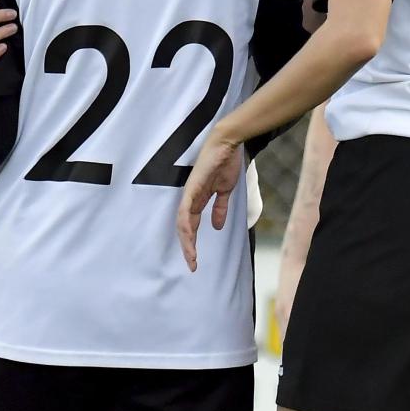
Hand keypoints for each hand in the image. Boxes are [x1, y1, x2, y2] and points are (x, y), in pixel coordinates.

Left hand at [177, 133, 244, 270]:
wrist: (227, 145)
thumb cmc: (224, 164)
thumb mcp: (224, 192)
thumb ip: (219, 208)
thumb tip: (217, 226)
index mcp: (198, 201)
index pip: (191, 226)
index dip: (192, 243)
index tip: (195, 260)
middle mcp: (190, 199)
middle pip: (184, 228)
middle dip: (188, 247)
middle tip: (192, 265)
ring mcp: (189, 193)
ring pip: (182, 221)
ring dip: (186, 240)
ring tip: (191, 256)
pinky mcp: (192, 187)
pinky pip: (186, 207)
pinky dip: (186, 222)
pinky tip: (188, 234)